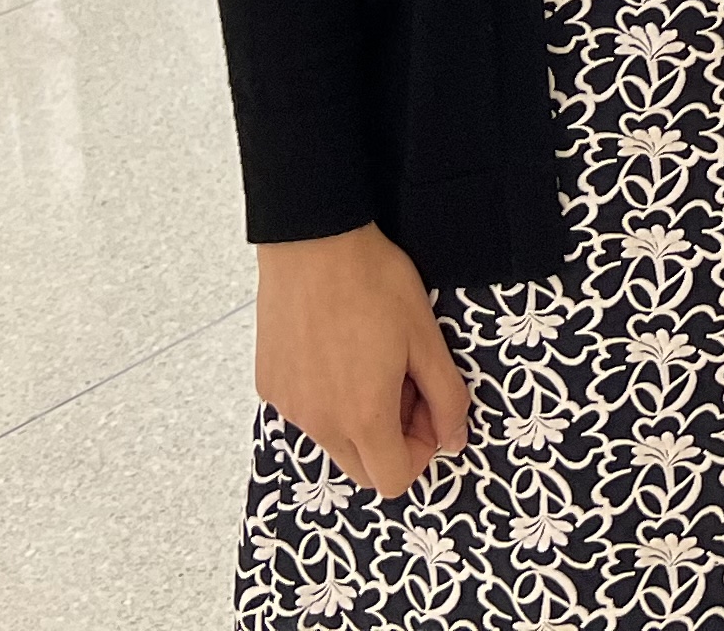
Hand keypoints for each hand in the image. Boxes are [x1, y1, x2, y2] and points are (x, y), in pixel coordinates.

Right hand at [255, 224, 470, 497]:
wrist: (314, 242)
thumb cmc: (374, 283)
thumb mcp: (427, 338)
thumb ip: (447, 397)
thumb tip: (454, 439)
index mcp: (362, 417)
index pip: (394, 481)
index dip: (421, 451)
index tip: (427, 407)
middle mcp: (318, 423)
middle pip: (362, 470)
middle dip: (391, 440)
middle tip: (403, 383)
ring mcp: (288, 406)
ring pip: (332, 439)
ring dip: (358, 418)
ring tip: (370, 359)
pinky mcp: (269, 386)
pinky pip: (305, 412)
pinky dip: (326, 398)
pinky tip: (338, 349)